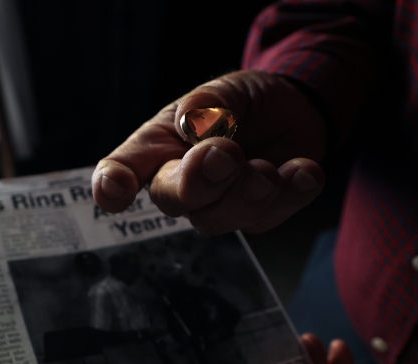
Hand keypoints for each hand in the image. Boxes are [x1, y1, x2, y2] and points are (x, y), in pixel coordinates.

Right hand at [92, 70, 326, 233]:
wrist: (290, 111)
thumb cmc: (242, 103)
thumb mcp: (225, 90)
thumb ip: (208, 103)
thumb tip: (193, 125)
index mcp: (159, 150)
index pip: (123, 170)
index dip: (113, 185)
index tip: (116, 190)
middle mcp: (182, 184)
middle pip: (173, 201)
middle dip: (197, 182)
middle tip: (224, 153)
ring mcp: (220, 205)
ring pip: (220, 218)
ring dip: (246, 193)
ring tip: (268, 168)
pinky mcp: (259, 214)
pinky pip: (270, 217)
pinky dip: (290, 194)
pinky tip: (304, 170)